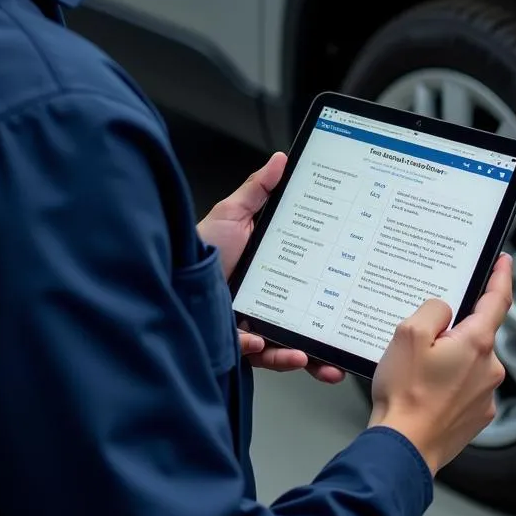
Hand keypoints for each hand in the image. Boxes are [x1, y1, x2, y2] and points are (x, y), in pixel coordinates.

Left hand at [198, 153, 344, 384]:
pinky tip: (267, 344)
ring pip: (285, 345)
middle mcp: (266, 300)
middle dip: (324, 337)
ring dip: (301, 353)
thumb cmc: (203, 247)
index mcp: (272, 271)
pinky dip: (267, 354)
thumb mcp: (233, 213)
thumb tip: (280, 160)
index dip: (329, 286)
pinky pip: (256, 354)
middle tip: (342, 340)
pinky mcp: (236, 342)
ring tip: (311, 355)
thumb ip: (257, 189)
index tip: (348, 286)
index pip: (308, 281)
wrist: (168, 274)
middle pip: (302, 321)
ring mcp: (253, 323)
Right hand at [368, 254, 512, 474]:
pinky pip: (464, 385)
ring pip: (467, 360)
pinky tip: (423, 391)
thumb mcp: (408, 334)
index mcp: (476, 343)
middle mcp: (489, 368)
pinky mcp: (477, 415)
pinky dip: (447, 382)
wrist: (404, 448)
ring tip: (416, 374)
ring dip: (447, 359)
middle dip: (451, 331)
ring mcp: (485, 394)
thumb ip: (433, 309)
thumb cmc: (405, 395)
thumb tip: (444, 310)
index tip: (504, 262)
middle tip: (420, 342)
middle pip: (475, 332)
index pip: (498, 300)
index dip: (501, 277)